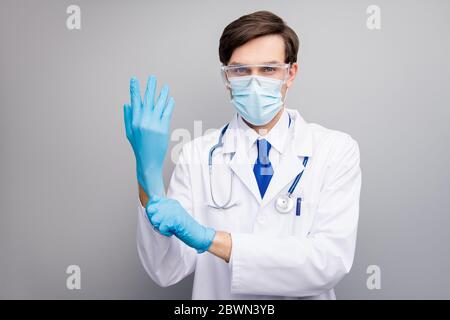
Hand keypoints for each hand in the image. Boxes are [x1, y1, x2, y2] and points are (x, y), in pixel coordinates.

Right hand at [123, 76, 173, 197]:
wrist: (148, 161)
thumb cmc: (139, 147)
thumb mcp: (129, 132)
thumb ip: (128, 117)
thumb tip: (127, 103)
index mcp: (134, 121)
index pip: (134, 101)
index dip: (134, 90)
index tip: (134, 80)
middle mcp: (144, 121)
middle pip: (148, 100)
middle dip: (150, 87)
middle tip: (152, 77)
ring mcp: (154, 124)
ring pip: (159, 105)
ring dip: (162, 94)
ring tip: (165, 86)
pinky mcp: (163, 129)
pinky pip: (167, 113)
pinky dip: (169, 105)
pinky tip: (171, 99)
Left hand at [146, 195, 215, 252]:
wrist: (198, 233)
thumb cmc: (185, 227)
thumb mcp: (173, 215)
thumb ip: (163, 210)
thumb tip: (149, 208)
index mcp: (171, 202)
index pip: (153, 200)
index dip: (152, 210)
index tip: (158, 218)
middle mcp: (172, 205)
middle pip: (151, 208)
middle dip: (153, 218)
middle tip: (162, 224)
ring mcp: (173, 211)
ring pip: (154, 218)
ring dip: (159, 226)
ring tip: (168, 228)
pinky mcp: (175, 220)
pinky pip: (161, 227)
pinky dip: (165, 232)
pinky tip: (172, 232)